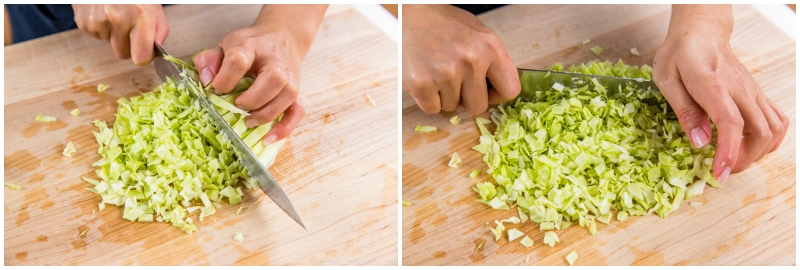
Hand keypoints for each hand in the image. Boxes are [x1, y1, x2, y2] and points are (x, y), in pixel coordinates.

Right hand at [72, 4, 168, 64]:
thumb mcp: (154, 5)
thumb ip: (160, 30)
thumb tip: (156, 51)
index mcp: (139, 16)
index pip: (141, 57)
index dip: (144, 57)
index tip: (146, 52)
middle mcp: (117, 20)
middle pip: (124, 54)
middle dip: (129, 46)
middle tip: (131, 27)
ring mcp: (97, 21)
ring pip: (109, 44)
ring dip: (114, 34)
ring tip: (116, 12)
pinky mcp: (83, 22)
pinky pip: (97, 36)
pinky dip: (102, 28)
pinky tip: (104, 11)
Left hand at [193, 5, 325, 144]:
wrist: (283, 37)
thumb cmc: (250, 46)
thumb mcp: (225, 45)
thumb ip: (209, 60)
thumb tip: (206, 81)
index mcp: (250, 47)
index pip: (239, 59)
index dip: (226, 77)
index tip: (216, 89)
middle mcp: (274, 60)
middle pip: (273, 78)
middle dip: (254, 98)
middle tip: (238, 106)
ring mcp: (289, 76)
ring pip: (289, 94)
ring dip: (268, 113)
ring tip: (249, 121)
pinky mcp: (297, 92)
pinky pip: (298, 110)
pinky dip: (285, 126)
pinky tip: (269, 137)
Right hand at [402, 4, 519, 114]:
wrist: (410, 14)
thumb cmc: (443, 24)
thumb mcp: (477, 34)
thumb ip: (491, 61)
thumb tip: (498, 88)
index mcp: (489, 46)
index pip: (509, 89)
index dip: (496, 95)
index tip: (486, 91)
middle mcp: (471, 59)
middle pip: (478, 106)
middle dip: (466, 99)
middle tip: (455, 80)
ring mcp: (446, 72)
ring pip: (452, 107)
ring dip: (444, 95)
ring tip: (436, 71)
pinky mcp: (422, 83)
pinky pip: (432, 108)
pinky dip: (427, 98)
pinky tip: (425, 77)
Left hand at [653, 5, 788, 183]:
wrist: (701, 33)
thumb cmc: (680, 55)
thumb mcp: (667, 80)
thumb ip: (685, 111)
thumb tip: (700, 142)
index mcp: (713, 85)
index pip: (732, 123)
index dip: (729, 152)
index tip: (721, 173)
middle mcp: (740, 89)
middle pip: (760, 132)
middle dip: (744, 160)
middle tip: (722, 170)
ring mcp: (754, 91)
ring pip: (774, 129)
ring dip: (758, 153)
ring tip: (734, 160)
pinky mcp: (759, 94)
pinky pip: (777, 120)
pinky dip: (769, 140)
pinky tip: (750, 146)